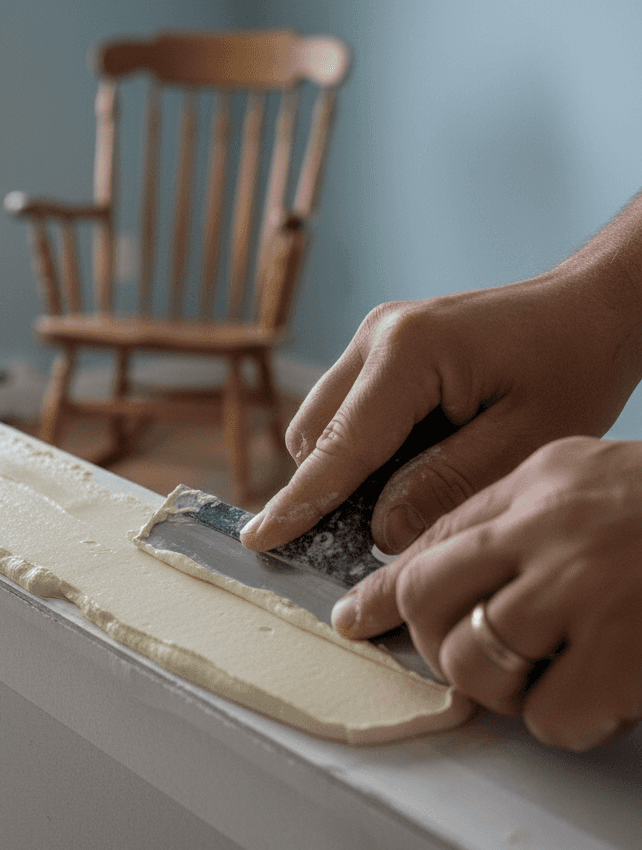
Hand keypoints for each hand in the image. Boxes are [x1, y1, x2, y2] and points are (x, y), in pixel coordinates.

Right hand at [240, 258, 641, 552]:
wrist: (591, 308)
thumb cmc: (571, 366)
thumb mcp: (525, 441)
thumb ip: (444, 488)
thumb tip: (379, 531)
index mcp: (409, 352)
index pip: (340, 445)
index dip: (300, 501)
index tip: (259, 539)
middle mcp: (376, 337)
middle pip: (316, 435)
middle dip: (329, 490)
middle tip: (369, 541)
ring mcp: (374, 338)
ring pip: (324, 424)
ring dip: (349, 470)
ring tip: (414, 490)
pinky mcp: (380, 348)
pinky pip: (347, 411)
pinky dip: (365, 449)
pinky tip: (417, 461)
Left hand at [332, 437, 641, 750]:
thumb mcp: (592, 478)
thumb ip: (517, 514)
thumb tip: (439, 569)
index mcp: (540, 482)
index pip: (430, 539)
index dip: (385, 590)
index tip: (356, 619)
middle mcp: (549, 528)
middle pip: (430, 602)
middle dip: (428, 644)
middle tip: (460, 661)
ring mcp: (585, 589)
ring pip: (476, 663)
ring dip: (498, 687)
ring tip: (546, 674)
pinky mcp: (622, 652)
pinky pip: (548, 714)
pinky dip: (561, 719)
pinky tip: (597, 695)